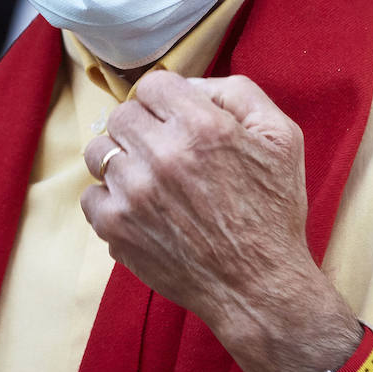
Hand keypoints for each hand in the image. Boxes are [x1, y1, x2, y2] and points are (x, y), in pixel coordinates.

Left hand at [79, 71, 319, 330]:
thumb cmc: (273, 212)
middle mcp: (163, 155)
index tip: (175, 118)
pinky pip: (91, 195)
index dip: (166, 99)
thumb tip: (191, 85)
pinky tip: (140, 208)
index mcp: (202, 126)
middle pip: (122, 114)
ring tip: (149, 179)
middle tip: (165, 150)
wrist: (258, 287)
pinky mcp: (116, 228)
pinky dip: (111, 200)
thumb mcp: (282, 138)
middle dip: (143, 127)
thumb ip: (239, 94)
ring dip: (122, 160)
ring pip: (100, 151)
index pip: (153, 84)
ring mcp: (133, 193)